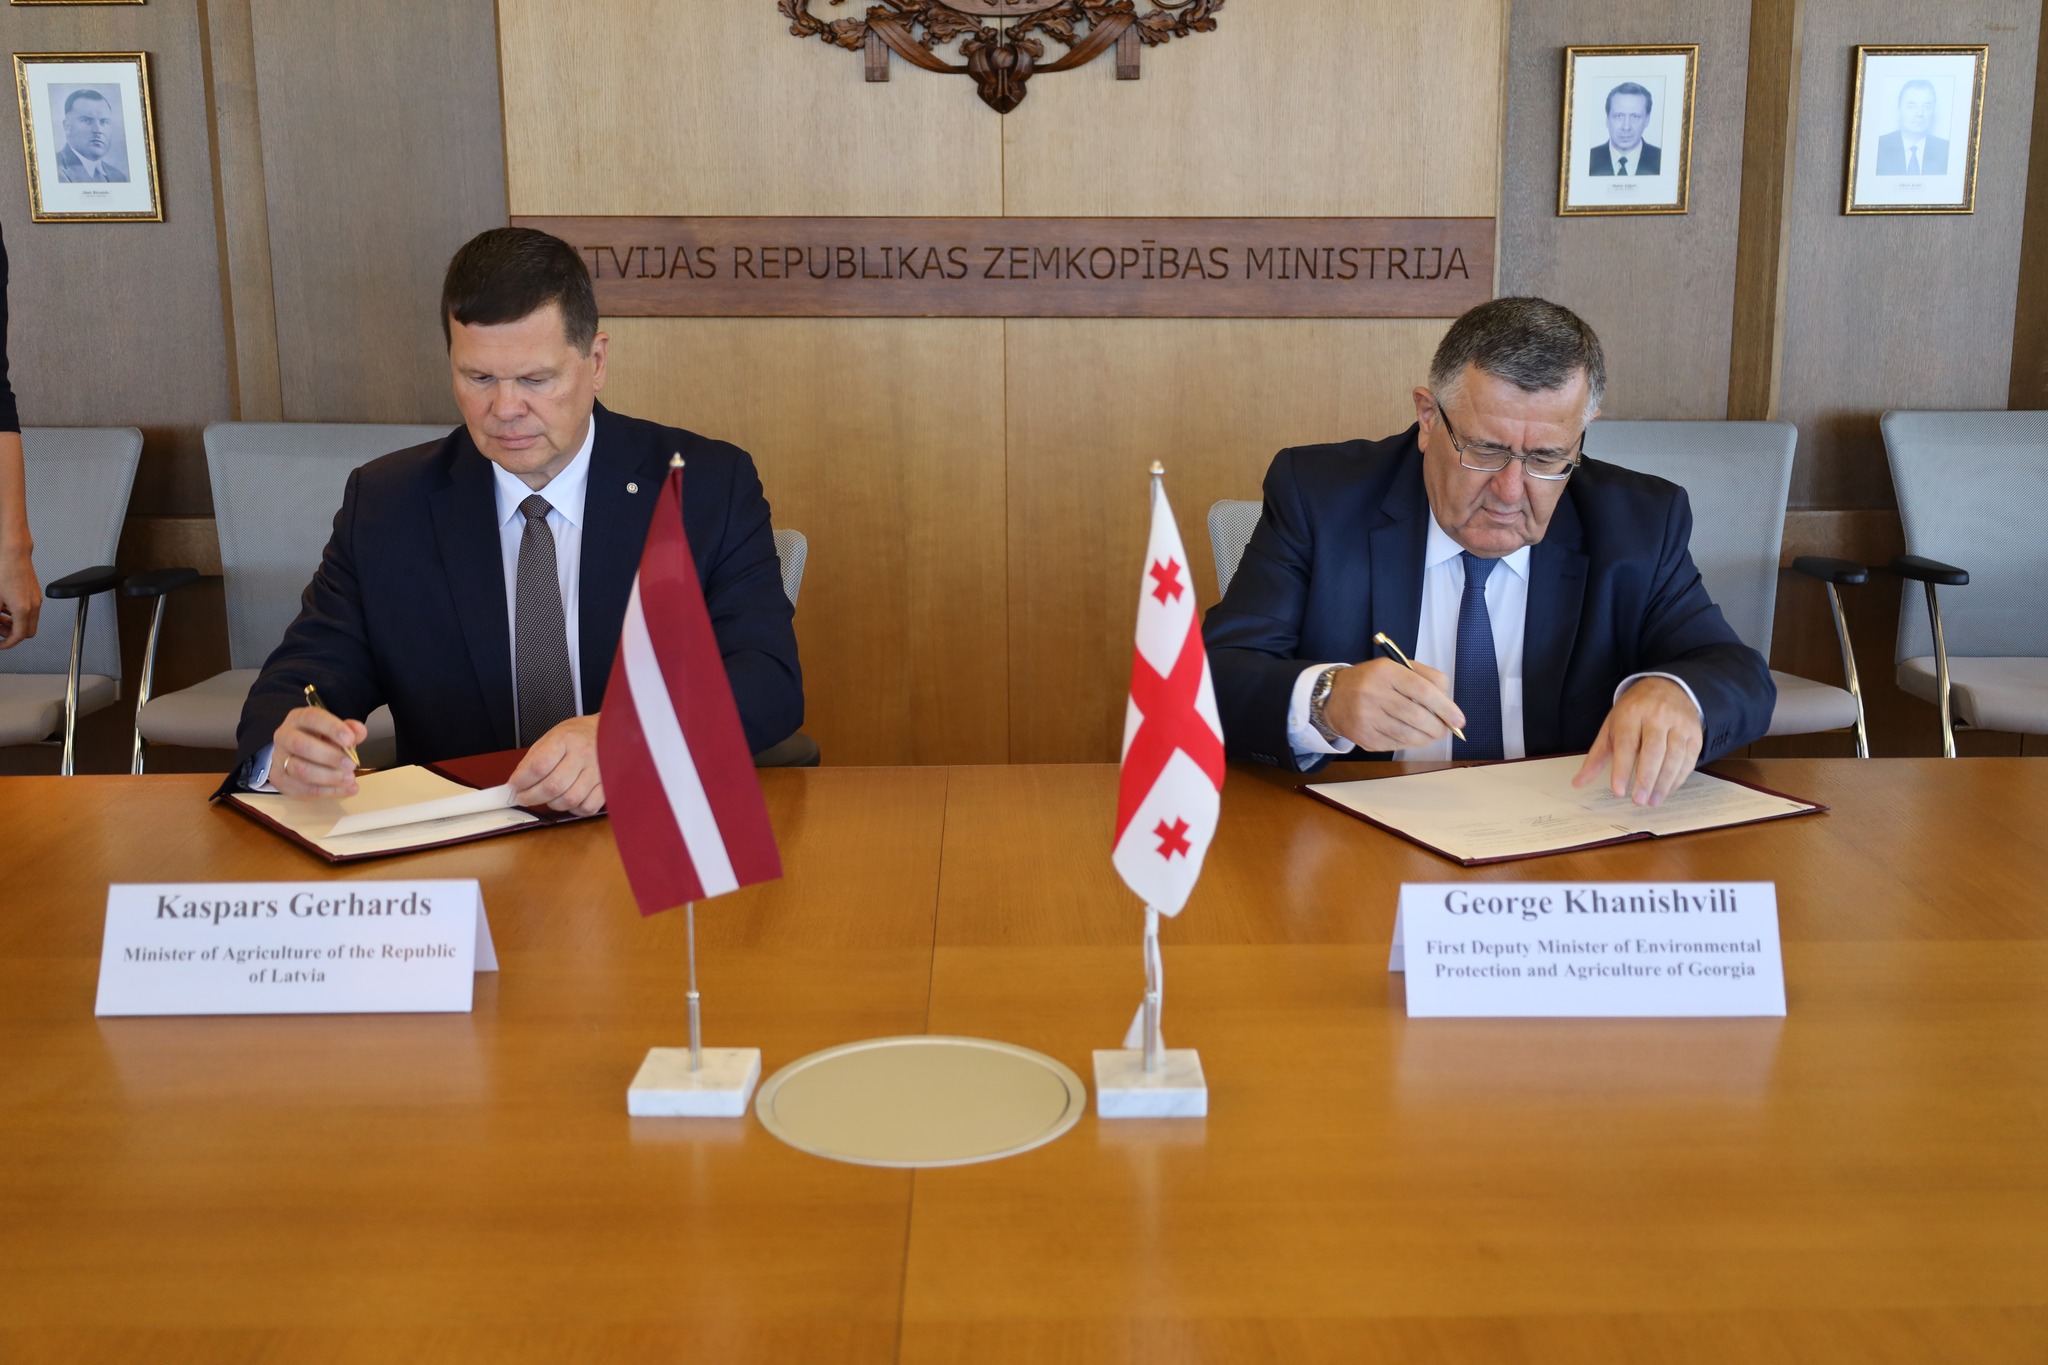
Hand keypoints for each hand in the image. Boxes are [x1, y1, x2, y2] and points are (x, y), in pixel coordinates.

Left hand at [0, 541, 39, 647]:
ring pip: (29, 622)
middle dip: (13, 635)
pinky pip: (30, 611)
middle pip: (28, 632)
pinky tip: (6, 608)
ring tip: (0, 619)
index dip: (7, 644)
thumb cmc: (3, 571)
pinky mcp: (35, 594)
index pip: (18, 636)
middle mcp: (33, 606)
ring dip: (15, 625)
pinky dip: (19, 615)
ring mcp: (36, 600)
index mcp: (23, 609)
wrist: (13, 554)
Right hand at [270, 707, 368, 797]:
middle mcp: (284, 737)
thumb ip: (350, 730)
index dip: (332, 728)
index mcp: (298, 719)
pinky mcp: (280, 781)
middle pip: (301, 745)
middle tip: (351, 765)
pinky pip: (302, 789)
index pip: (312, 718)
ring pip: (299, 770)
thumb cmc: (319, 740)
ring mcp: (279, 759)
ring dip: (328, 777)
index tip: (350, 740)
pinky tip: (346, 789)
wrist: (296, 756)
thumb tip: (359, 731)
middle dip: (329, 756)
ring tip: (349, 779)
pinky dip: (328, 791)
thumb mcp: (335, 731)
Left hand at [509, 714, 603, 814]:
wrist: (607, 730)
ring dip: (551, 804)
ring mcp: (598, 770)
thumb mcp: (550, 737)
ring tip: (546, 798)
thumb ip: (533, 759)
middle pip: (553, 786)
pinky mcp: (607, 784)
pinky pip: (588, 807)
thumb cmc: (576, 735)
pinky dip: (574, 810)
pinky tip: (568, 801)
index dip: (521, 781)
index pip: (538, 766)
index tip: (514, 786)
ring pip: (569, 800)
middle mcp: (583, 754)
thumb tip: (517, 783)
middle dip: (531, 797)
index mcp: (565, 739)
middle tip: (523, 798)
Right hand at [1321, 658, 1465, 751]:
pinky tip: (1412, 737)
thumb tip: (1449, 705)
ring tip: (1431, 734)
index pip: (1423, 691)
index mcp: (1385, 671)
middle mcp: (1373, 693)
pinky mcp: (1363, 736)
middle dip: (1438, 727)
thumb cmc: (1374, 681)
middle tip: (1445, 729)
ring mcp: (1366, 717)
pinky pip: (1395, 745)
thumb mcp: (1398, 668)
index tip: (1458, 720)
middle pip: (1416, 716)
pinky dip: (1410, 744)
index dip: (1445, 708)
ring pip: (1407, 734)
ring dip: (1426, 738)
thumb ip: (1428, 678)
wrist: (1334, 696)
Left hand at [1573, 677, 1702, 806]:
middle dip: (1645, 779)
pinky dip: (1678, 778)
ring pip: (1674, 757)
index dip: (1622, 769)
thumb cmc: (1634, 712)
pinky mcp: (1695, 733)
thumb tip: (1578, 782)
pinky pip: (1689, 759)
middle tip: (1638, 801)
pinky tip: (1667, 790)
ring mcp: (1679, 724)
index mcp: (1631, 713)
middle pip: (1653, 751)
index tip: (1618, 791)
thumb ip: (1597, 756)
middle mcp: (1658, 716)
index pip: (1626, 744)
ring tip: (1652, 801)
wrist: (1668, 687)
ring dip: (1663, 783)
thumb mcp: (1611, 727)